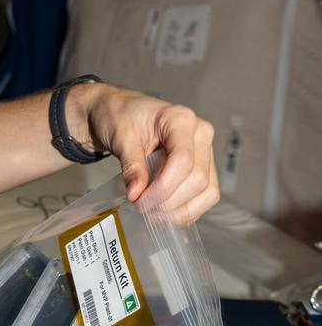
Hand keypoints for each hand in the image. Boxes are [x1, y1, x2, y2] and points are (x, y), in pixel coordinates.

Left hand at [72, 82, 218, 224]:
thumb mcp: (120, 137)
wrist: (119, 112)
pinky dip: (186, 210)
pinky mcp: (204, 167)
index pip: (183, 161)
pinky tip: (164, 213)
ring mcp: (205, 151)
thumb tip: (137, 195)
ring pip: (207, 192)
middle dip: (168, 201)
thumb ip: (132, 165)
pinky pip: (205, 196)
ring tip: (152, 213)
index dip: (163, 187)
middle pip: (197, 179)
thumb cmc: (120, 116)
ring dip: (179, 210)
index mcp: (181, 119)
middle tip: (140, 208)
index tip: (139, 201)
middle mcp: (200, 133)